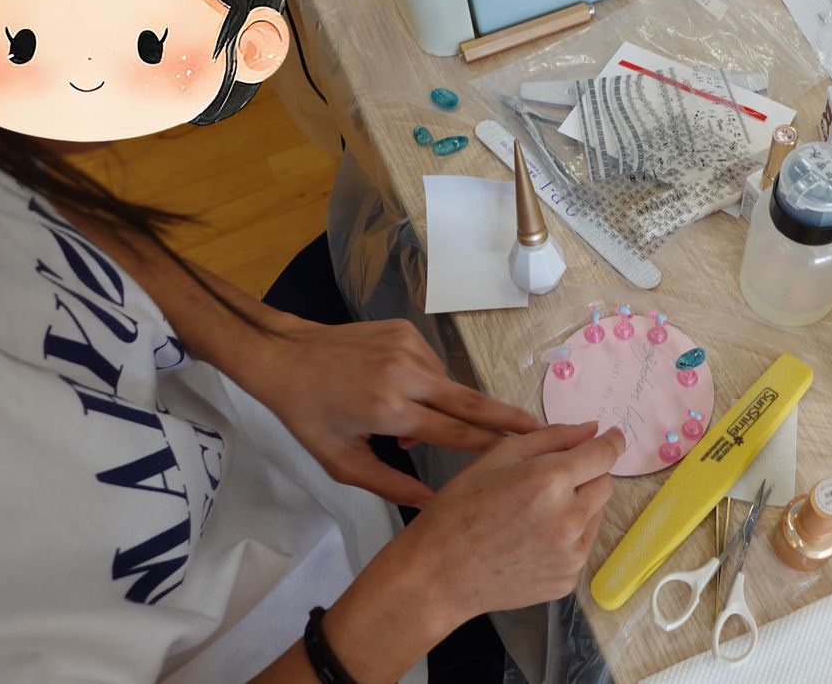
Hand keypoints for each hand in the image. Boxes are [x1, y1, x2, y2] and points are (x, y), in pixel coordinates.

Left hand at [238, 316, 542, 506]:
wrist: (285, 356)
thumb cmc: (310, 416)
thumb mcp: (341, 462)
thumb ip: (390, 483)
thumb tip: (433, 502)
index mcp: (390, 409)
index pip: (456, 432)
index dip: (491, 446)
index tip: (527, 454)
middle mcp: (406, 374)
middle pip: (472, 402)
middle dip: (510, 417)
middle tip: (546, 428)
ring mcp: (408, 347)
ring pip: (448, 384)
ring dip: (443, 405)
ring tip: (406, 420)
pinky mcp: (407, 329)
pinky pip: (432, 364)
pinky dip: (425, 382)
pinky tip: (396, 390)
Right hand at [317, 423, 624, 682]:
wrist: (438, 575)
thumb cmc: (459, 510)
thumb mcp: (497, 458)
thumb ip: (551, 438)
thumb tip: (592, 429)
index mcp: (550, 481)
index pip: (604, 454)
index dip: (612, 442)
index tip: (614, 436)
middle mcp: (569, 519)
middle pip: (605, 484)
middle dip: (588, 474)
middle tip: (553, 477)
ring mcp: (571, 554)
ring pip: (597, 514)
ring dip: (580, 505)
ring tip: (536, 511)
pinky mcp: (567, 579)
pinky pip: (582, 544)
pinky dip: (568, 535)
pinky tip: (532, 538)